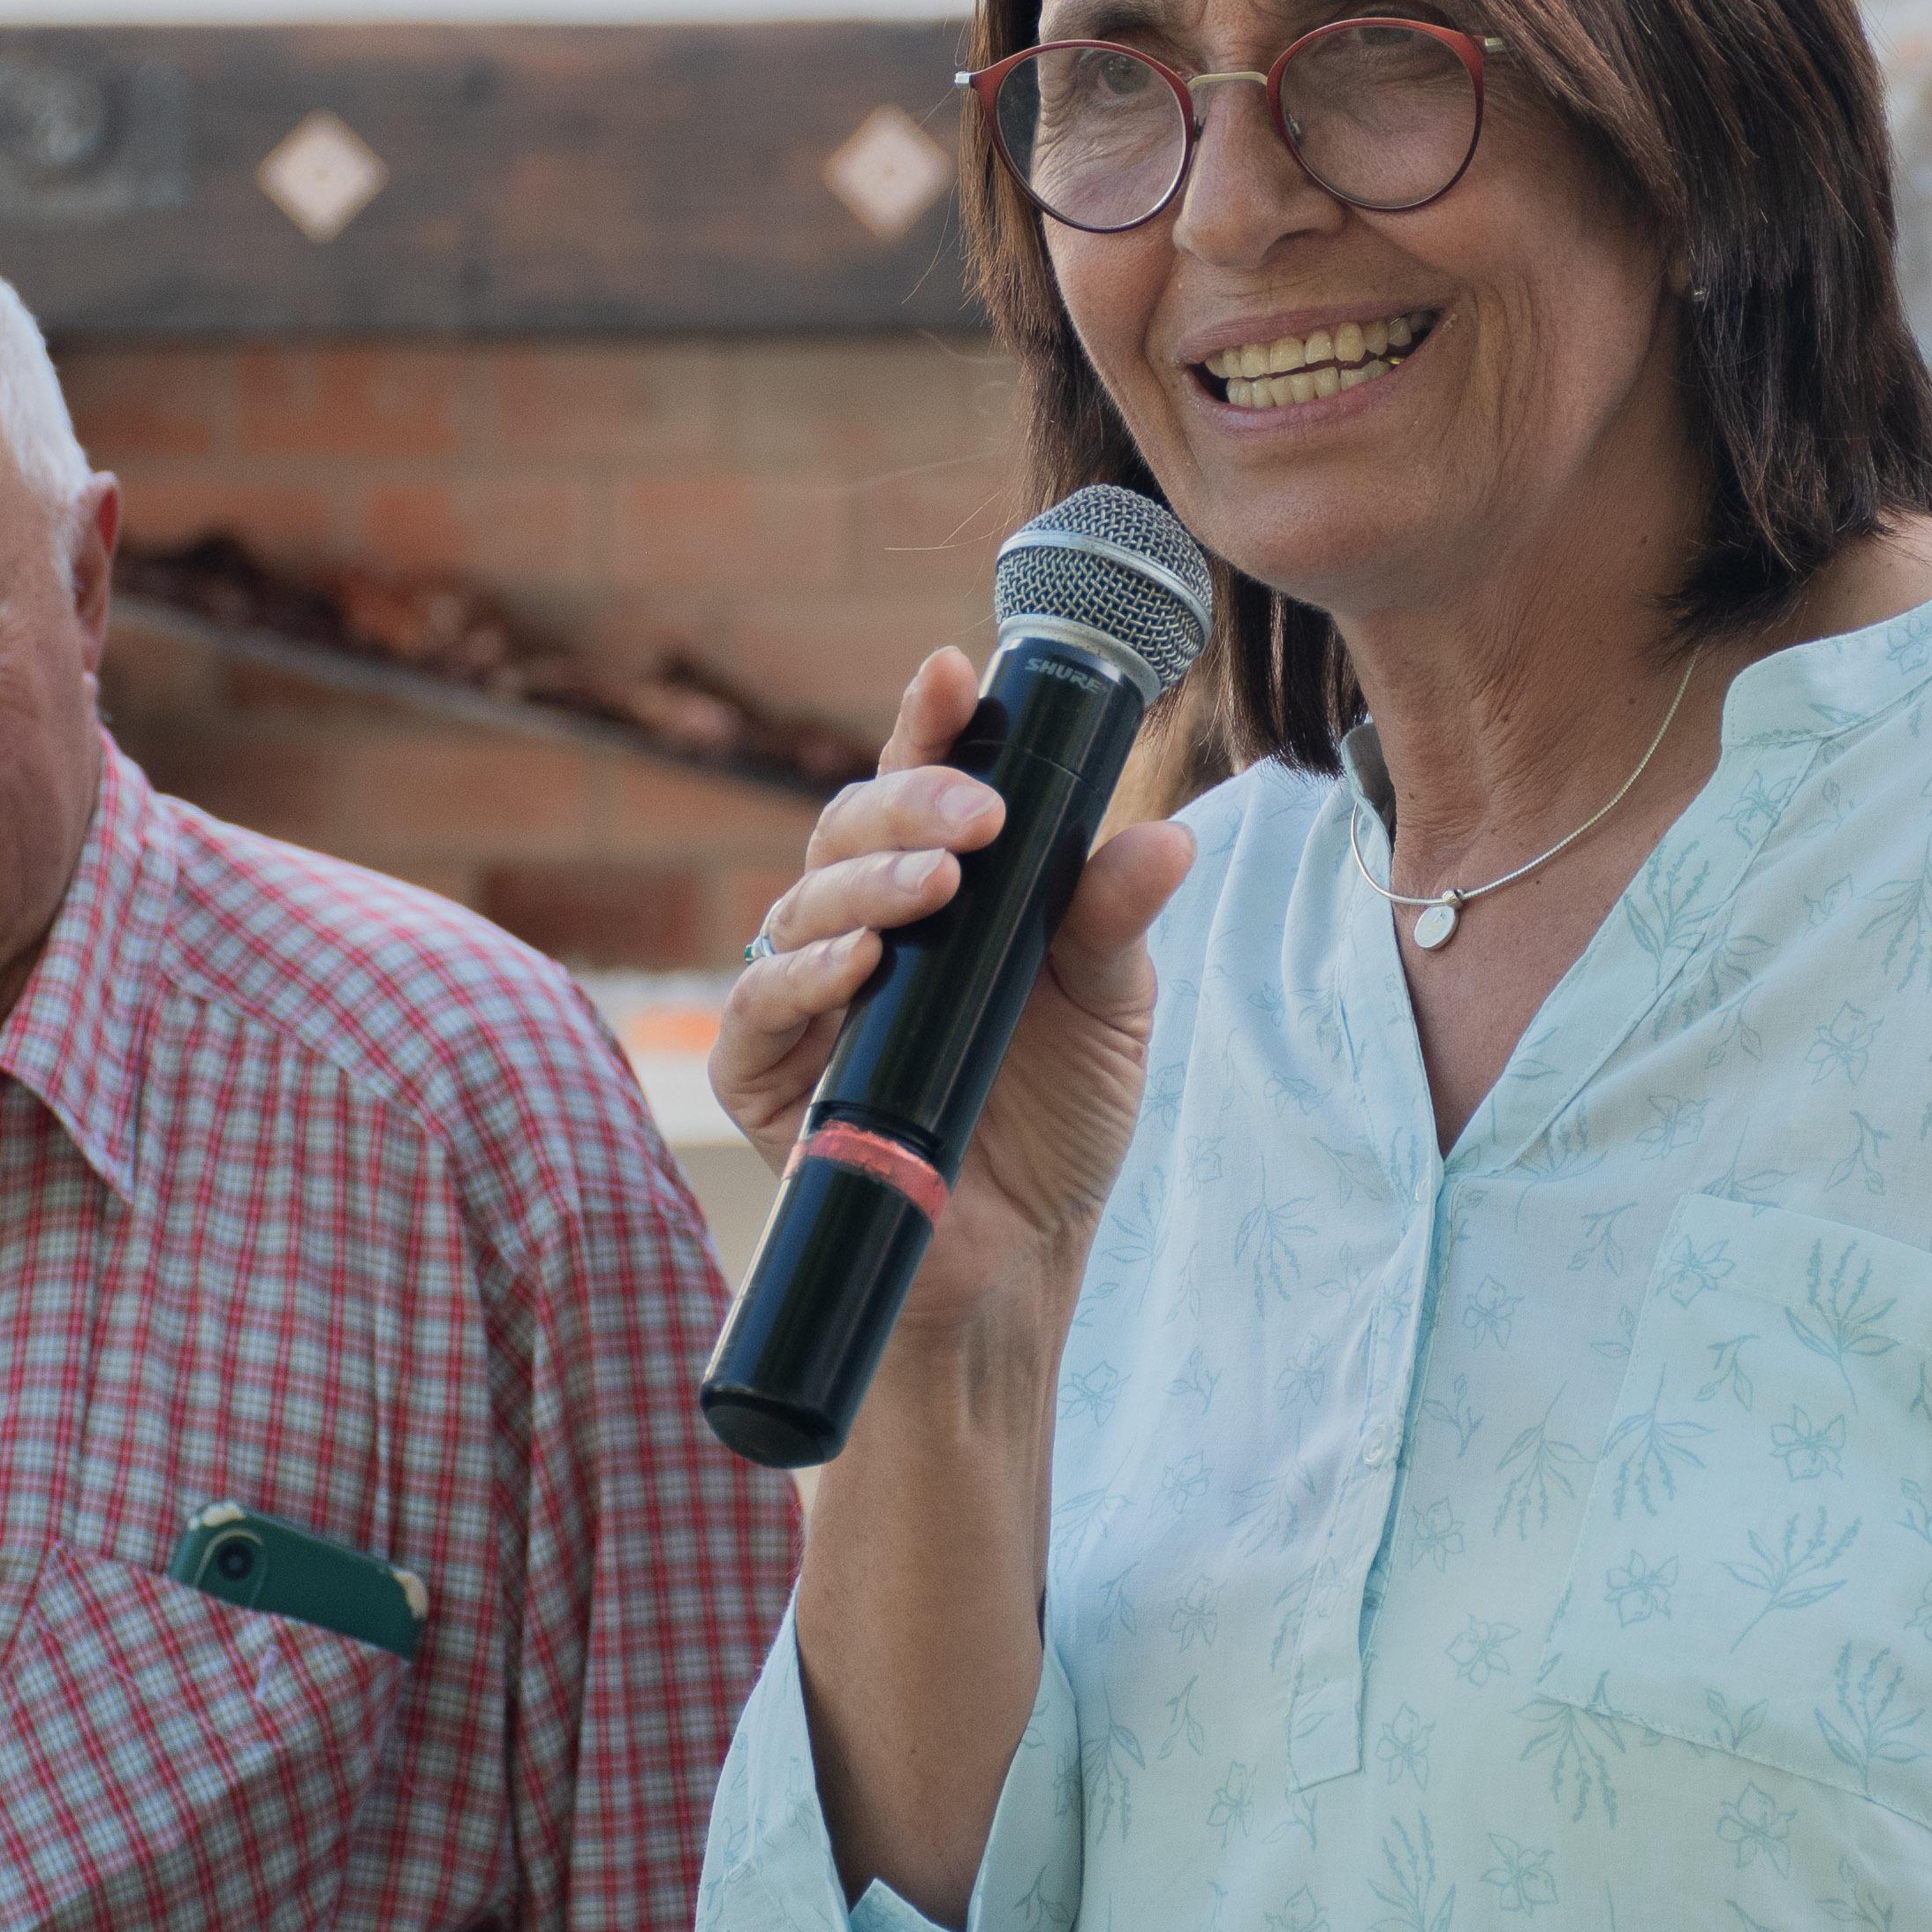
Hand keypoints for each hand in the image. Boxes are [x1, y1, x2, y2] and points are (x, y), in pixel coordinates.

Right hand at [713, 647, 1196, 1359]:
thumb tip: (1168, 837)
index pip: (925, 784)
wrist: (1016, 1259)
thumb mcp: (1110, 1011)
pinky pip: (763, 1003)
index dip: (930, 724)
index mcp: (944, 892)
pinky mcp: (767, 1075)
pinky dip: (806, 972)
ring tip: (935, 884)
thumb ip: (1114, 921)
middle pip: (852, 825)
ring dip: (868, 879)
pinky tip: (859, 959)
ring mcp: (809, 997)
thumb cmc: (1054, 1122)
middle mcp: (864, 926)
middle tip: (976, 812)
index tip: (956, 672)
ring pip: (804, 898)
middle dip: (907, 801)